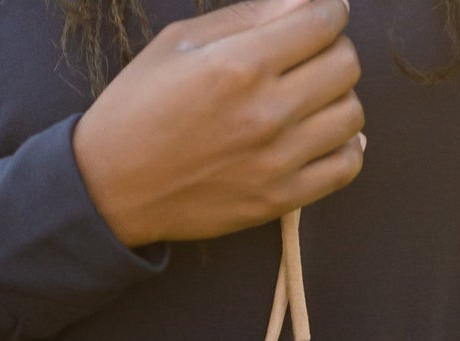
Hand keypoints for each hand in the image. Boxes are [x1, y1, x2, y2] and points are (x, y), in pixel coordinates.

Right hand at [72, 0, 364, 246]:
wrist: (108, 189)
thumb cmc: (138, 109)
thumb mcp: (179, 43)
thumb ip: (247, 16)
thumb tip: (303, 1)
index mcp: (240, 65)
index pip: (324, 22)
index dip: (328, 11)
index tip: (319, 17)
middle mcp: (265, 113)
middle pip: (345, 65)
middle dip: (332, 51)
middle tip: (309, 60)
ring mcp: (274, 162)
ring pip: (351, 114)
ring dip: (338, 99)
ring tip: (310, 101)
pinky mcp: (276, 200)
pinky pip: (345, 167)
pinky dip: (346, 148)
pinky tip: (321, 137)